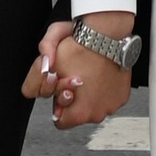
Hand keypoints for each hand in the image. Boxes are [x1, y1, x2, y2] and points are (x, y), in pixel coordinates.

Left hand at [23, 14, 135, 129]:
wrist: (106, 35)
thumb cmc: (78, 47)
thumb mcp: (45, 64)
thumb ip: (33, 80)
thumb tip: (33, 91)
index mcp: (78, 114)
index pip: (59, 121)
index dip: (57, 102)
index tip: (61, 88)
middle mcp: (96, 114)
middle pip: (77, 114)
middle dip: (74, 99)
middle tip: (75, 78)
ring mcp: (111, 106)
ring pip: (94, 106)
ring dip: (89, 94)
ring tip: (88, 74)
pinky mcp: (121, 96)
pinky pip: (108, 98)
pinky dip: (104, 88)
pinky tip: (100, 74)